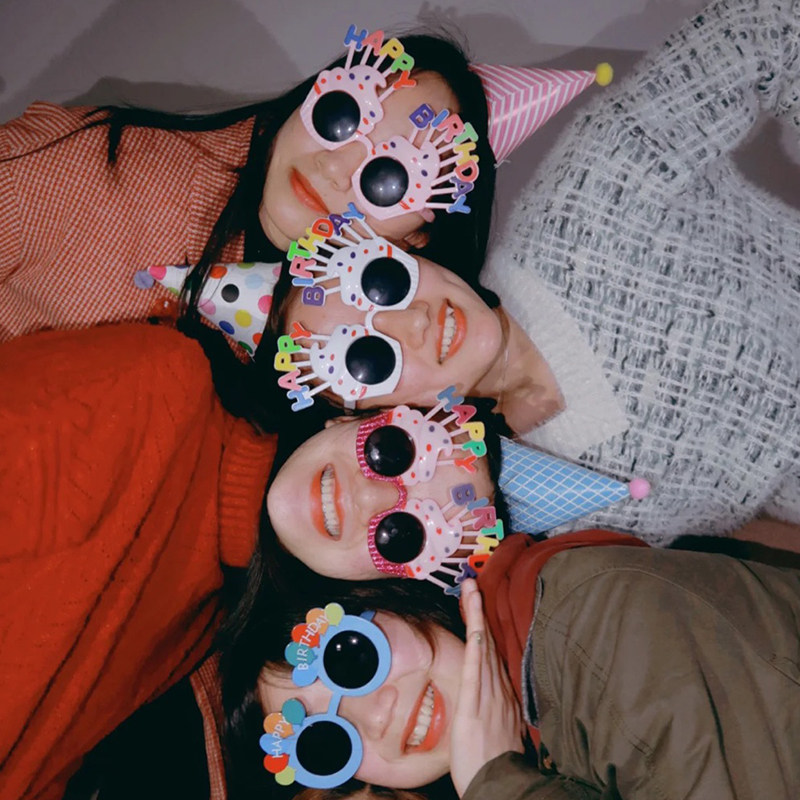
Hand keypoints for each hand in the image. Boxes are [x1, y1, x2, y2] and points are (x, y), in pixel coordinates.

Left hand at [450, 579, 525, 797]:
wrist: (500, 787)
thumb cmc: (497, 765)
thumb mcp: (504, 731)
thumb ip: (504, 709)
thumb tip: (504, 695)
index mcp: (504, 694)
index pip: (494, 650)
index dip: (487, 623)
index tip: (482, 600)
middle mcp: (499, 688)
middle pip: (489, 640)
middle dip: (481, 610)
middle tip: (474, 581)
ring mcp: (488, 695)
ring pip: (482, 647)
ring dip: (476, 616)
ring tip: (471, 589)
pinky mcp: (474, 705)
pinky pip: (475, 669)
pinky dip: (476, 645)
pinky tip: (474, 626)